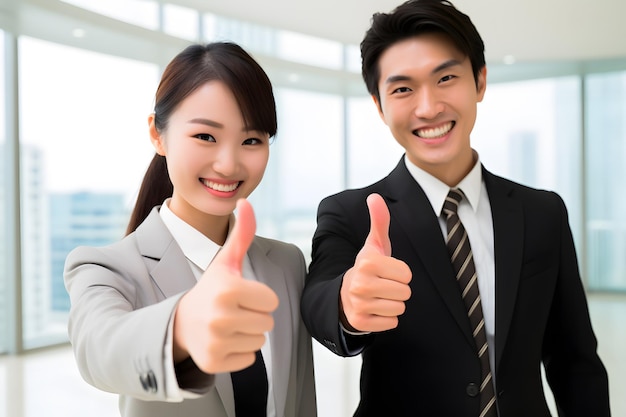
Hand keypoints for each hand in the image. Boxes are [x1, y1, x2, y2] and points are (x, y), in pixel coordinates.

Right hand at [173, 199, 278, 373]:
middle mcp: (221, 316)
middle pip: (268, 322)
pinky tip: (221, 341)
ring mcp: (216, 342)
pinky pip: (249, 359)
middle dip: (253, 316)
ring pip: (260, 341)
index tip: (237, 295)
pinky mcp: (214, 363)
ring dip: (247, 334)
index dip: (258, 297)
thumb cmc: (211, 289)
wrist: (179, 323)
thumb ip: (242, 232)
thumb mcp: (226, 261)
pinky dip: (238, 353)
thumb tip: (246, 201)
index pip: (271, 301)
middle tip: (231, 311)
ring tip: (226, 325)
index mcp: (228, 288)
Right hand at [340, 193, 411, 331]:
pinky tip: (375, 309)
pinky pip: (391, 323)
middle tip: (383, 285)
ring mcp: (359, 304)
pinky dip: (387, 318)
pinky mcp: (360, 322)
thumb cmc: (368, 267)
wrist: (345, 294)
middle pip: (405, 292)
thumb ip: (379, 220)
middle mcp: (360, 284)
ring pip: (399, 308)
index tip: (387, 271)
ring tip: (379, 297)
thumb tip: (374, 197)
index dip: (401, 273)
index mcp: (367, 262)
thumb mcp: (375, 244)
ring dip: (393, 304)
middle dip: (398, 289)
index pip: (407, 274)